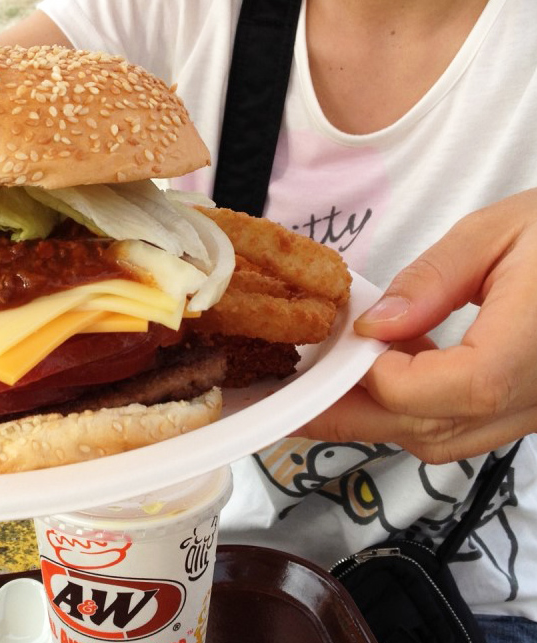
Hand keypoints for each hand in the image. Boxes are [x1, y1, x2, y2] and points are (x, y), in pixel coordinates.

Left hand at [296, 188, 536, 462]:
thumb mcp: (500, 232)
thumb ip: (433, 279)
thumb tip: (374, 324)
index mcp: (534, 347)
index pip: (442, 390)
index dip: (380, 375)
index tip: (344, 343)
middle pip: (428, 431)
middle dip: (349, 416)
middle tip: (292, 398)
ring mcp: (536, 411)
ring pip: (440, 441)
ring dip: (377, 417)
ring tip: (332, 381)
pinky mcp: (528, 409)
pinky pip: (459, 430)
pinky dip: (411, 411)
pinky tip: (389, 372)